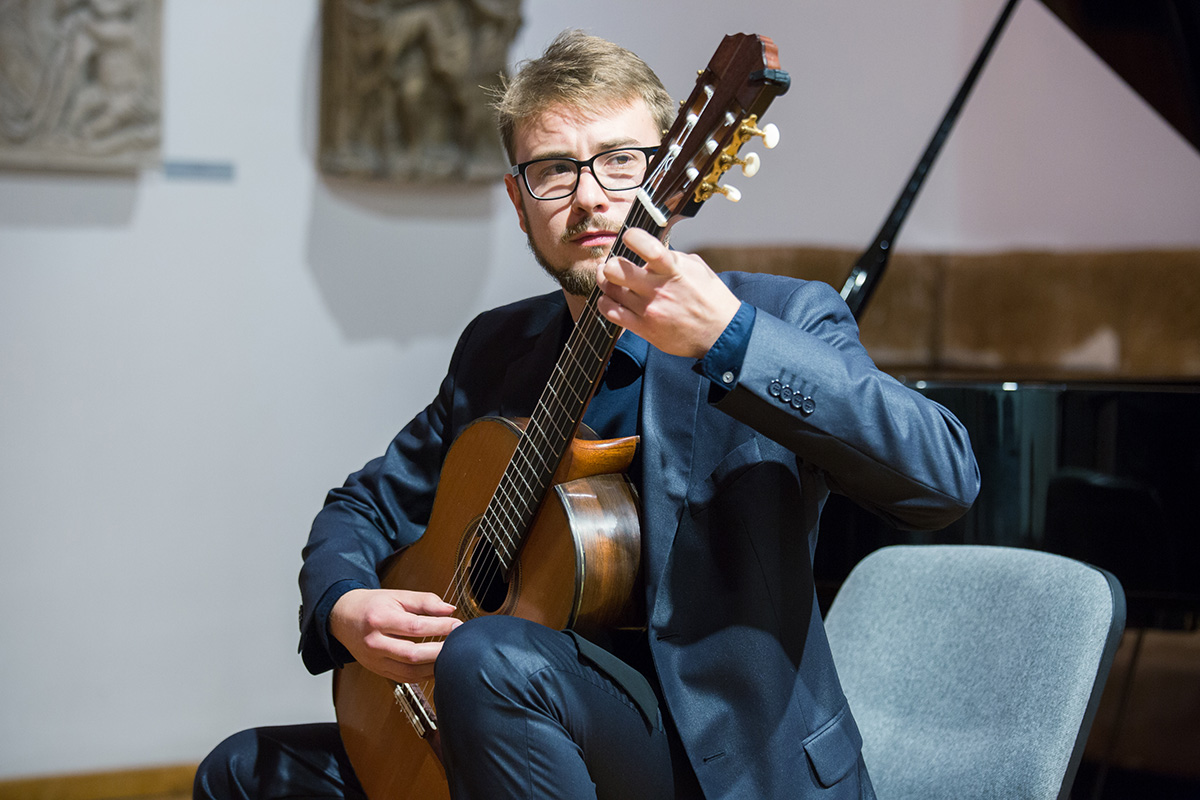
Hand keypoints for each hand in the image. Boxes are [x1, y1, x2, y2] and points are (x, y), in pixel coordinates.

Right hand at [329, 588, 461, 682]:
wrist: (342, 618)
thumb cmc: (371, 605)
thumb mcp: (396, 596)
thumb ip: (424, 601)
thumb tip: (449, 609)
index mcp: (379, 619)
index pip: (414, 627)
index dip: (439, 627)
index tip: (457, 625)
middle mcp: (374, 643)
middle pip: (412, 654)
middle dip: (439, 651)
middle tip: (458, 644)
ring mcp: (375, 660)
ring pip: (409, 671)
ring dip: (434, 666)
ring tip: (451, 657)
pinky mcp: (378, 670)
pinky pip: (405, 678)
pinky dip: (423, 675)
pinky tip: (436, 667)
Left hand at [596, 227, 740, 358]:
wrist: (721, 334)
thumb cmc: (711, 299)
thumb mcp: (698, 269)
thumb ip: (673, 257)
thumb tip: (651, 250)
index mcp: (674, 271)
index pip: (648, 248)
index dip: (632, 237)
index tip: (629, 236)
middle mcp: (659, 290)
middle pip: (616, 270)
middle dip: (610, 263)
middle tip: (612, 264)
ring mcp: (649, 310)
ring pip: (610, 290)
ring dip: (604, 280)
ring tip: (607, 277)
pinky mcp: (644, 328)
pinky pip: (611, 313)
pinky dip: (605, 303)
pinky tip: (610, 298)